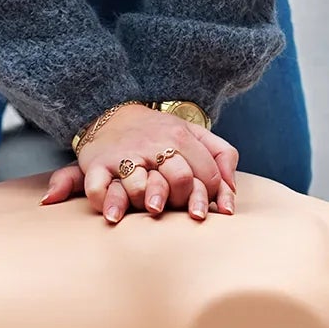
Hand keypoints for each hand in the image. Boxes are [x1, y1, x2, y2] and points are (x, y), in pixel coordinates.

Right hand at [41, 104, 237, 223]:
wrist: (112, 111)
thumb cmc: (160, 133)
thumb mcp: (195, 134)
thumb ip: (223, 156)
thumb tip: (231, 196)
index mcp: (180, 136)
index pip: (207, 174)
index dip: (209, 195)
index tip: (201, 207)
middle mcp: (153, 145)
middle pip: (180, 178)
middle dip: (184, 198)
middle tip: (180, 207)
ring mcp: (124, 155)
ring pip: (140, 185)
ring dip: (146, 201)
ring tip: (152, 210)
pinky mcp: (96, 165)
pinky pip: (98, 187)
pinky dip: (106, 202)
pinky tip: (114, 216)